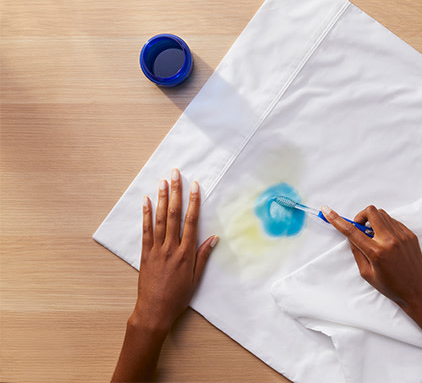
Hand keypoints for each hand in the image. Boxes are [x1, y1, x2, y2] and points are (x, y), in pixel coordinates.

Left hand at [132, 168, 217, 332]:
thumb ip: (203, 256)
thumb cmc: (178, 297)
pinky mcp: (145, 253)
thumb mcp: (196, 278)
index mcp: (186, 253)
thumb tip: (214, 238)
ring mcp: (156, 249)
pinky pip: (145, 230)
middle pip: (174, 214)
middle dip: (175, 192)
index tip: (195, 186)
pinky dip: (145, 214)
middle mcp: (171, 247)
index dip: (193, 202)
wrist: (154, 310)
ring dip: (161, 198)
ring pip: (159, 219)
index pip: (191, 221)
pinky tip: (146, 201)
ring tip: (163, 182)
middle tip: (176, 174)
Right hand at [321, 205, 421, 310]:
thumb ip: (357, 251)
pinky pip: (393, 221)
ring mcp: (402, 236)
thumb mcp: (366, 273)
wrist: (416, 291)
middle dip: (361, 216)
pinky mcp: (410, 235)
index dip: (336, 219)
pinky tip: (386, 240)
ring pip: (382, 214)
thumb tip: (352, 235)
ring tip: (374, 236)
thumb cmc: (391, 286)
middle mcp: (390, 241)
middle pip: (371, 211)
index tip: (327, 210)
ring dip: (374, 221)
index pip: (352, 231)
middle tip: (360, 228)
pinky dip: (386, 226)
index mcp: (376, 252)